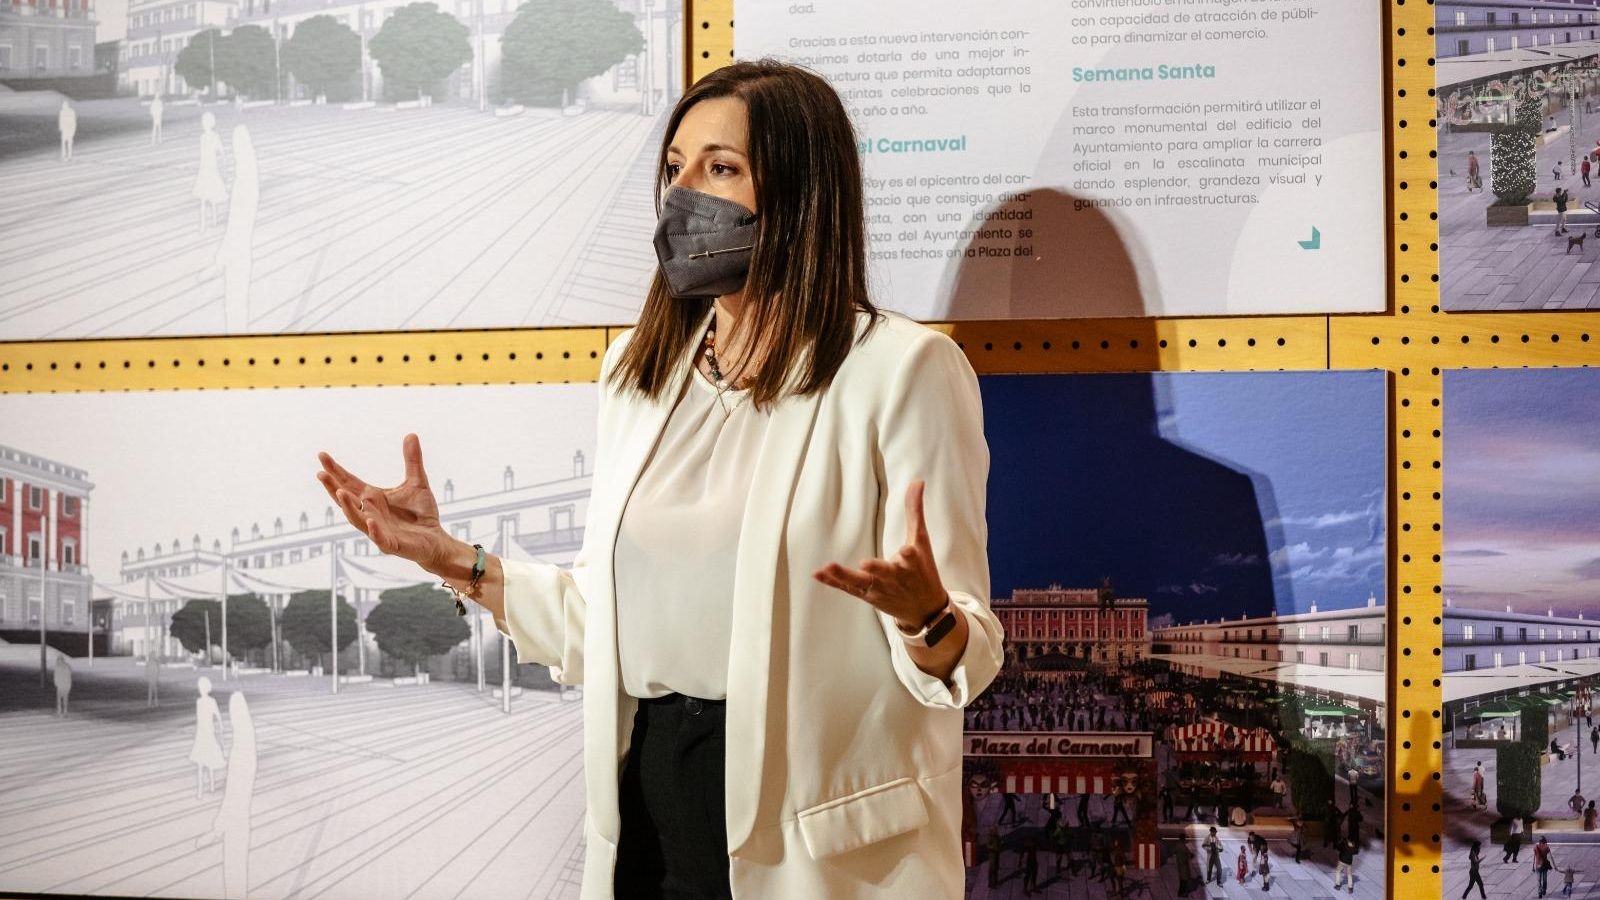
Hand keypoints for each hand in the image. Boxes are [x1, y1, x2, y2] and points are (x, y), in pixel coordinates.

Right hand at [315, 433, 449, 572]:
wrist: (436, 539)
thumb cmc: (421, 513)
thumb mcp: (417, 482)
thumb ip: (412, 460)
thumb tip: (411, 434)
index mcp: (372, 498)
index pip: (349, 482)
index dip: (336, 470)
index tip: (322, 456)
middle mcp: (370, 513)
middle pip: (347, 500)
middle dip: (333, 487)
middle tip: (321, 473)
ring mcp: (378, 530)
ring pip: (357, 520)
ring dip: (348, 507)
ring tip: (340, 492)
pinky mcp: (392, 544)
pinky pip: (380, 539)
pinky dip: (374, 530)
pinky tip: (370, 521)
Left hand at [813, 480, 946, 629]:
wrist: (924, 609)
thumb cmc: (923, 571)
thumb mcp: (921, 541)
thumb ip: (915, 511)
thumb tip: (917, 481)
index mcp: (912, 563)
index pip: (911, 558)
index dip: (909, 556)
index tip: (906, 552)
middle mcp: (895, 578)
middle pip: (885, 573)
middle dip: (877, 569)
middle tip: (866, 564)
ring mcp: (879, 588)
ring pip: (860, 582)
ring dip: (844, 576)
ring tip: (829, 567)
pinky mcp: (867, 596)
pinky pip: (847, 588)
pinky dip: (833, 581)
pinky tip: (818, 573)